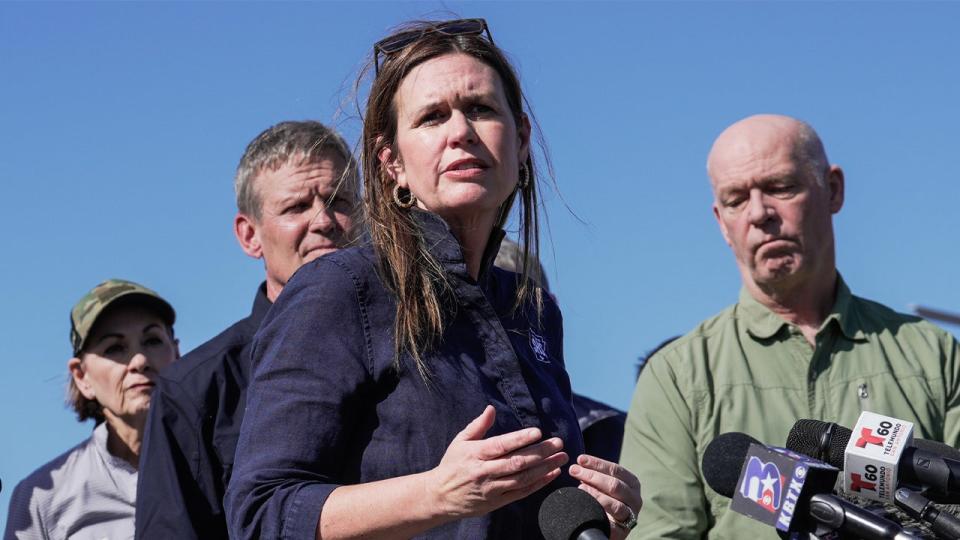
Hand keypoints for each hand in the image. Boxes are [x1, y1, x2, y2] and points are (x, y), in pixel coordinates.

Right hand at [426, 405, 567, 518]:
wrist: (440, 496)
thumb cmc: (452, 464)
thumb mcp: (460, 441)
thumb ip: (478, 425)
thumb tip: (491, 409)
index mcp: (476, 454)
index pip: (501, 445)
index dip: (520, 439)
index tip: (538, 432)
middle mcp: (485, 472)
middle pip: (517, 462)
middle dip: (540, 452)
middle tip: (558, 443)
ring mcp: (492, 489)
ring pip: (522, 478)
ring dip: (544, 468)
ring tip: (561, 458)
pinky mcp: (497, 502)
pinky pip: (521, 493)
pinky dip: (538, 484)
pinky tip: (552, 474)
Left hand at [570, 454, 641, 539]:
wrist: (609, 527)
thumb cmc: (605, 501)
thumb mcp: (604, 485)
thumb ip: (596, 476)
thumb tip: (579, 465)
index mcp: (632, 483)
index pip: (615, 470)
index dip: (597, 463)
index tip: (580, 459)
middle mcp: (635, 498)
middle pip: (614, 485)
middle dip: (592, 476)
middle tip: (573, 470)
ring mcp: (630, 515)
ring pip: (615, 505)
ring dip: (596, 495)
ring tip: (580, 488)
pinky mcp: (622, 531)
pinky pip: (611, 523)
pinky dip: (600, 514)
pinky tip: (587, 507)